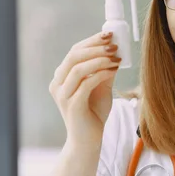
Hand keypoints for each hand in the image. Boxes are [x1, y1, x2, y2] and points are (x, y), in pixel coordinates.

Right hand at [48, 31, 120, 147]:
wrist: (88, 141)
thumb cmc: (93, 114)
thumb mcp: (101, 88)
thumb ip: (104, 71)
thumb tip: (115, 52)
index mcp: (62, 77)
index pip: (75, 51)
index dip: (92, 41)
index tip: (109, 34)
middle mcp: (58, 84)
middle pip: (74, 56)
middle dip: (96, 47)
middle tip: (114, 44)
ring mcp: (63, 95)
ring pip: (78, 68)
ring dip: (99, 59)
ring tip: (116, 57)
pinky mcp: (72, 105)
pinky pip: (86, 84)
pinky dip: (101, 74)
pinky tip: (113, 70)